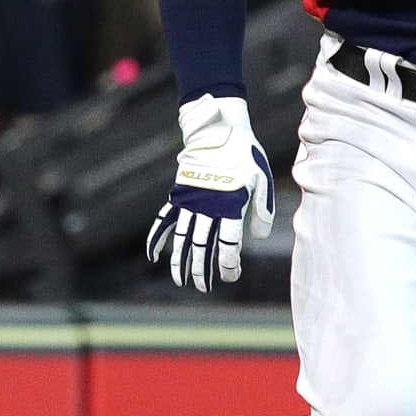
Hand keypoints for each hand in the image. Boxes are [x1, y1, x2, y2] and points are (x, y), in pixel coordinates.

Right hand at [145, 94, 274, 292]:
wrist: (220, 129)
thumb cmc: (246, 155)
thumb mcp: (262, 180)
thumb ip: (262, 210)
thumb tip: (257, 238)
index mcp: (231, 203)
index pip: (229, 243)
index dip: (229, 263)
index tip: (230, 275)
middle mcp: (208, 206)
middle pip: (203, 245)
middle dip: (202, 269)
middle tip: (204, 286)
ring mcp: (190, 201)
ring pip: (184, 237)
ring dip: (181, 260)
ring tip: (181, 280)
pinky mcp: (179, 194)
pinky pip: (164, 219)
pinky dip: (157, 237)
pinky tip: (153, 255)